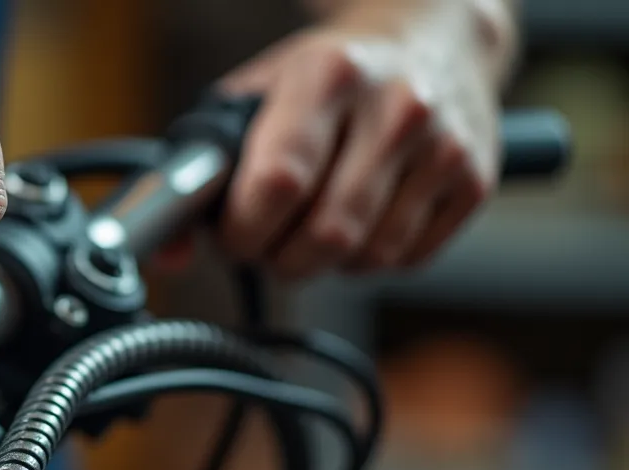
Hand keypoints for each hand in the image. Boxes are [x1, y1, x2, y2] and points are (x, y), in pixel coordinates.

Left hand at [157, 18, 502, 279]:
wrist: (434, 35)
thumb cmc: (327, 75)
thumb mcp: (256, 98)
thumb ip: (200, 172)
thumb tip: (166, 255)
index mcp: (328, 75)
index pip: (277, 182)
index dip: (242, 230)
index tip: (230, 234)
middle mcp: (397, 105)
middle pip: (324, 233)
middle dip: (278, 257)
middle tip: (265, 241)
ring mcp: (443, 145)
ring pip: (364, 256)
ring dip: (322, 263)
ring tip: (309, 227)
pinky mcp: (474, 181)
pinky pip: (403, 261)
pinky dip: (366, 261)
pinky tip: (357, 223)